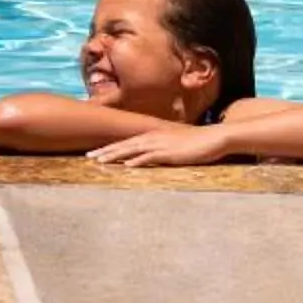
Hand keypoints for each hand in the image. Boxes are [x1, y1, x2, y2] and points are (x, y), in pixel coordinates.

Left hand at [87, 122, 233, 167]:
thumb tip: (149, 158)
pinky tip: (127, 166)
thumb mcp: (173, 146)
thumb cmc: (195, 144)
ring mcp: (161, 144)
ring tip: (99, 161)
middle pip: (124, 145)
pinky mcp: (170, 153)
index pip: (126, 142)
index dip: (110, 148)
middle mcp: (153, 138)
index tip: (95, 153)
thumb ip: (160, 151)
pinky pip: (151, 157)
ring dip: (115, 155)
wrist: (214, 138)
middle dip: (105, 151)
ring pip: (132, 149)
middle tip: (88, 157)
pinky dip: (137, 161)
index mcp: (152, 136)